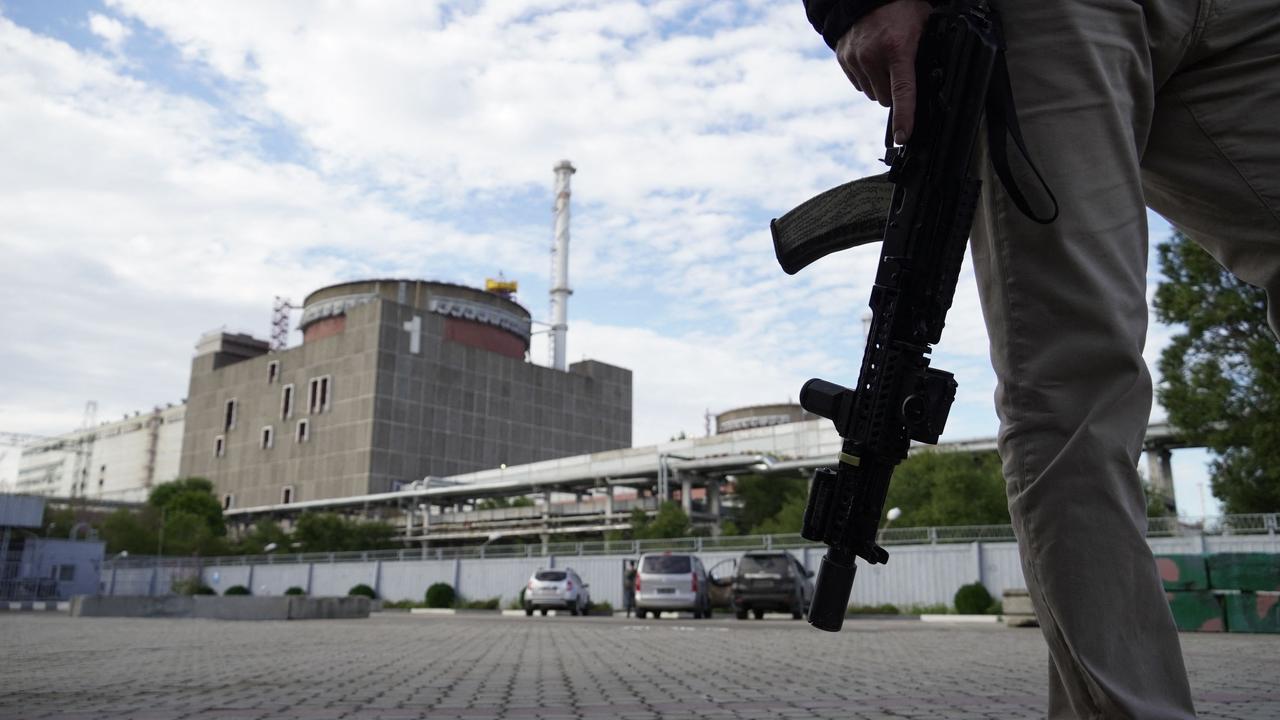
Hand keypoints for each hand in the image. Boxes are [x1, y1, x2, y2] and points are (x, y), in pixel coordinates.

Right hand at [835, 0, 931, 143]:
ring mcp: (855, 60)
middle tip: (900, 72)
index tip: (902, 136)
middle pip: (886, 99)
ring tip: (886, 62)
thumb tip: (933, 84)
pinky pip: (859, 84)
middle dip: (894, 92)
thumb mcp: (923, 27)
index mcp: (897, 50)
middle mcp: (872, 57)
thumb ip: (925, 54)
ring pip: (872, 94)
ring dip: (880, 86)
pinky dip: (867, 78)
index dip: (904, 117)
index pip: (903, 92)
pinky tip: (872, 60)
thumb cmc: (902, 9)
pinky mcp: (843, 60)